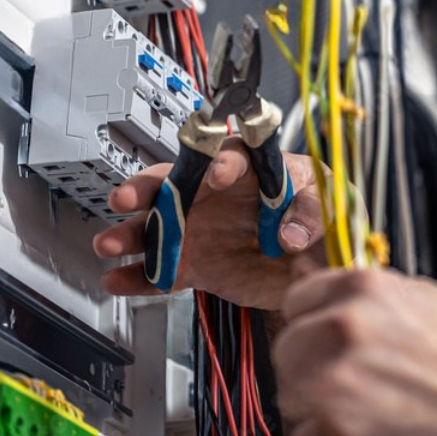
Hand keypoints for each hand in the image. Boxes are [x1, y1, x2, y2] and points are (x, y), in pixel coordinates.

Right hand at [92, 141, 327, 309]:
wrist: (315, 263)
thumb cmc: (319, 216)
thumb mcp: (328, 203)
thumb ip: (311, 212)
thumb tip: (290, 233)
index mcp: (251, 169)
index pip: (229, 156)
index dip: (221, 162)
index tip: (217, 173)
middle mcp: (216, 195)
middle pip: (174, 183)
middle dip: (147, 189)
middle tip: (127, 197)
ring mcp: (201, 229)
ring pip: (157, 227)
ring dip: (130, 234)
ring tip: (108, 243)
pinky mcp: (196, 264)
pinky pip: (162, 271)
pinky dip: (138, 277)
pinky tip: (117, 279)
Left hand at [273, 260, 436, 435]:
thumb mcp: (423, 300)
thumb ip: (365, 286)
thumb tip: (308, 265)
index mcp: (363, 288)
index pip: (297, 299)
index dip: (314, 321)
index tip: (330, 338)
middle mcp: (344, 327)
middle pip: (286, 346)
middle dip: (310, 364)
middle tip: (348, 379)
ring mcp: (335, 380)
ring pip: (288, 391)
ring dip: (315, 403)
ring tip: (360, 405)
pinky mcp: (333, 429)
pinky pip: (302, 435)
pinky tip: (362, 431)